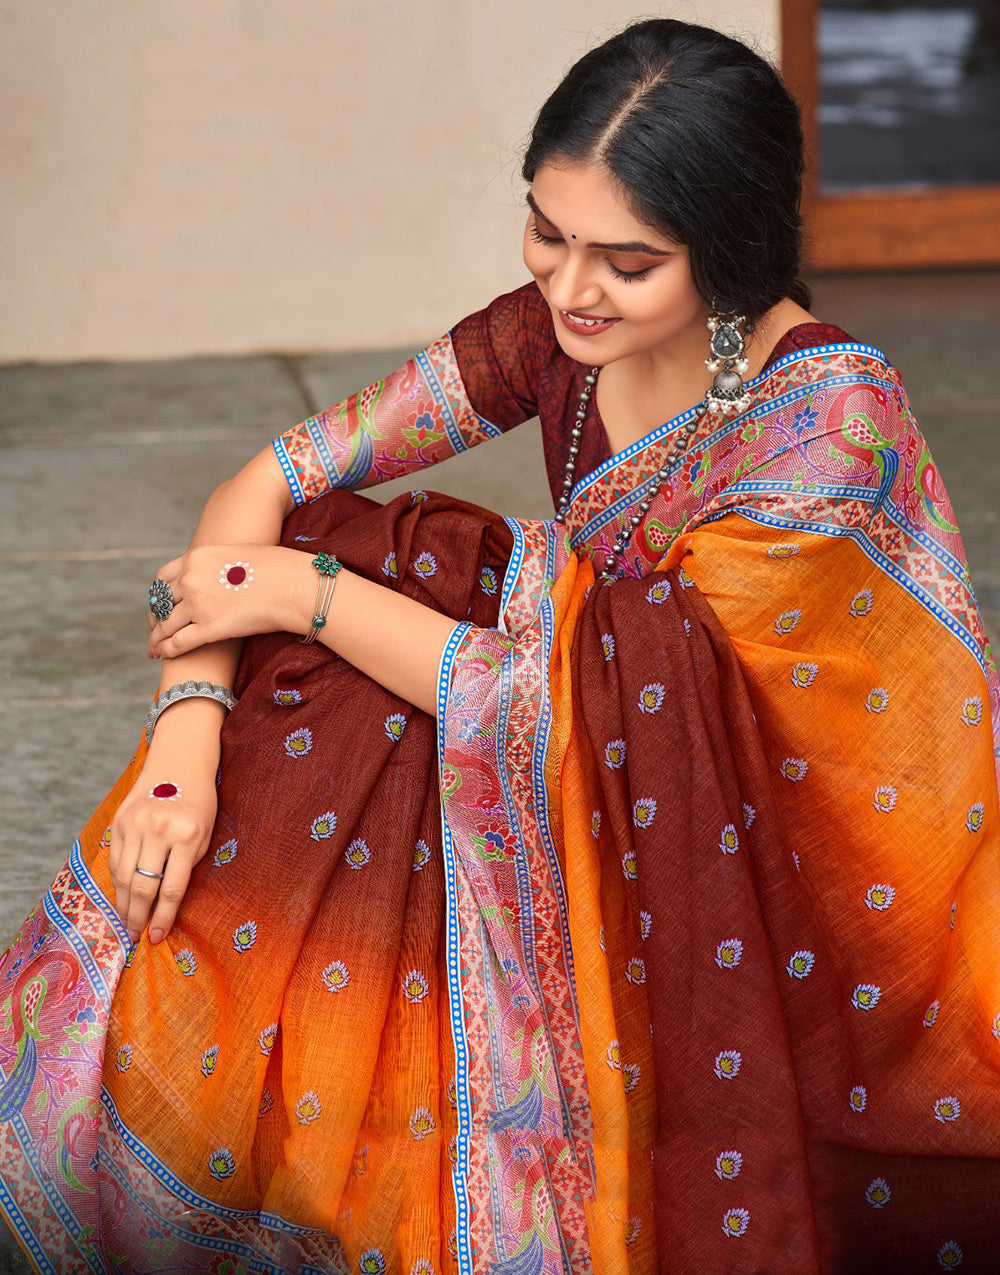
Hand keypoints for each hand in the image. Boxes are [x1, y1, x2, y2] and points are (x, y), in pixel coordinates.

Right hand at [108, 743, 218, 944]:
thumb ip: (186, 866)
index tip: (157, 938)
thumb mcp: (205, 834)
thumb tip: (165, 905)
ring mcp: (135, 824)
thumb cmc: (199, 802)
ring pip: (123, 876)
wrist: (180, 760)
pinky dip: (117, 881)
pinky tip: (122, 895)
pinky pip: (115, 859)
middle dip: (138, 916)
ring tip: (127, 921)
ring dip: (123, 904)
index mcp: (187, 835)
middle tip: (136, 936)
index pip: (170, 888)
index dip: (162, 917)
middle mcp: (158, 829)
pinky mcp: (119, 819)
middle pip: (142, 886)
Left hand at [148, 543, 309, 658]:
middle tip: (156, 630)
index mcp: (196, 557)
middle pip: (161, 603)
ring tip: (154, 648)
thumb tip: (216, 578)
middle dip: (156, 618)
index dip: (159, 595)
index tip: (160, 605)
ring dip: (157, 638)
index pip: (163, 578)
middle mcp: (191, 579)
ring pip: (166, 625)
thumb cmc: (278, 569)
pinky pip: (178, 643)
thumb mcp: (238, 554)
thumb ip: (217, 566)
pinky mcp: (210, 628)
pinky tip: (163, 655)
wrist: (295, 586)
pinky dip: (166, 650)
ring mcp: (198, 604)